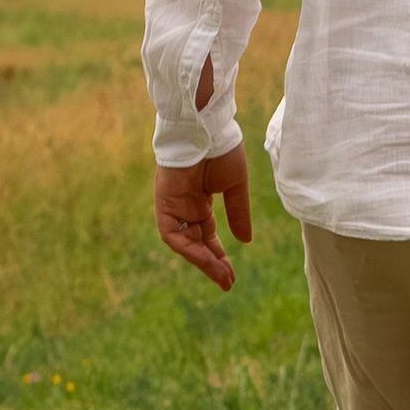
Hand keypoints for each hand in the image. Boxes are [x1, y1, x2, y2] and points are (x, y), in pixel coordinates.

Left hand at [154, 148, 251, 293]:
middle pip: (196, 243)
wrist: (204, 126)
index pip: (207, 237)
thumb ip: (238, 213)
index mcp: (200, 202)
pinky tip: (205, 259)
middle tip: (228, 282)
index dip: (218, 256)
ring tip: (221, 275)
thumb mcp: (235, 187)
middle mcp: (184, 207)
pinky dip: (187, 248)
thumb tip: (245, 241)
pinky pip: (172, 233)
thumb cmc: (220, 149)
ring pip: (184, 243)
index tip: (231, 275)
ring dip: (201, 261)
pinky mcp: (164, 202)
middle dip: (211, 264)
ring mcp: (172, 205)